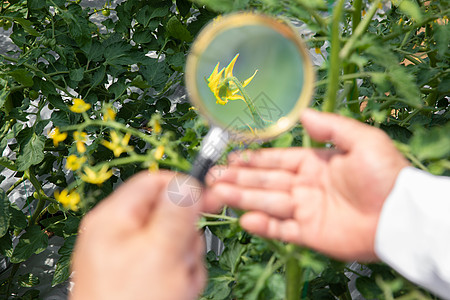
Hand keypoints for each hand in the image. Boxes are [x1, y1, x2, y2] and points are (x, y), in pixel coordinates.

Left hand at [70, 172, 204, 299]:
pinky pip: (172, 263)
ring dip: (186, 260)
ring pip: (175, 240)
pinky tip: (175, 292)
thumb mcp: (159, 254)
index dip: (183, 187)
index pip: (153, 182)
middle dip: (186, 236)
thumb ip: (176, 214)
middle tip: (182, 257)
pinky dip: (181, 277)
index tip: (208, 198)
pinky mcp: (142, 275)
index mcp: (113, 219)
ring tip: (177, 283)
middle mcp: (120, 235)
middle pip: (169, 214)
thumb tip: (188, 182)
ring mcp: (131, 257)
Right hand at [204, 109, 408, 260]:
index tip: (230, 157)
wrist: (399, 215)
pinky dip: (263, 226)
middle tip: (212, 177)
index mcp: (314, 163)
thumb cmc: (385, 175)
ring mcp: (305, 210)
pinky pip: (281, 230)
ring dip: (240, 198)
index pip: (275, 160)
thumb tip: (304, 113)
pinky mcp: (310, 233)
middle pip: (264, 182)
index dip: (252, 159)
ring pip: (266, 203)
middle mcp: (305, 186)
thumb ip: (331, 127)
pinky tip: (244, 219)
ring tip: (216, 194)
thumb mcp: (363, 140)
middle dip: (237, 178)